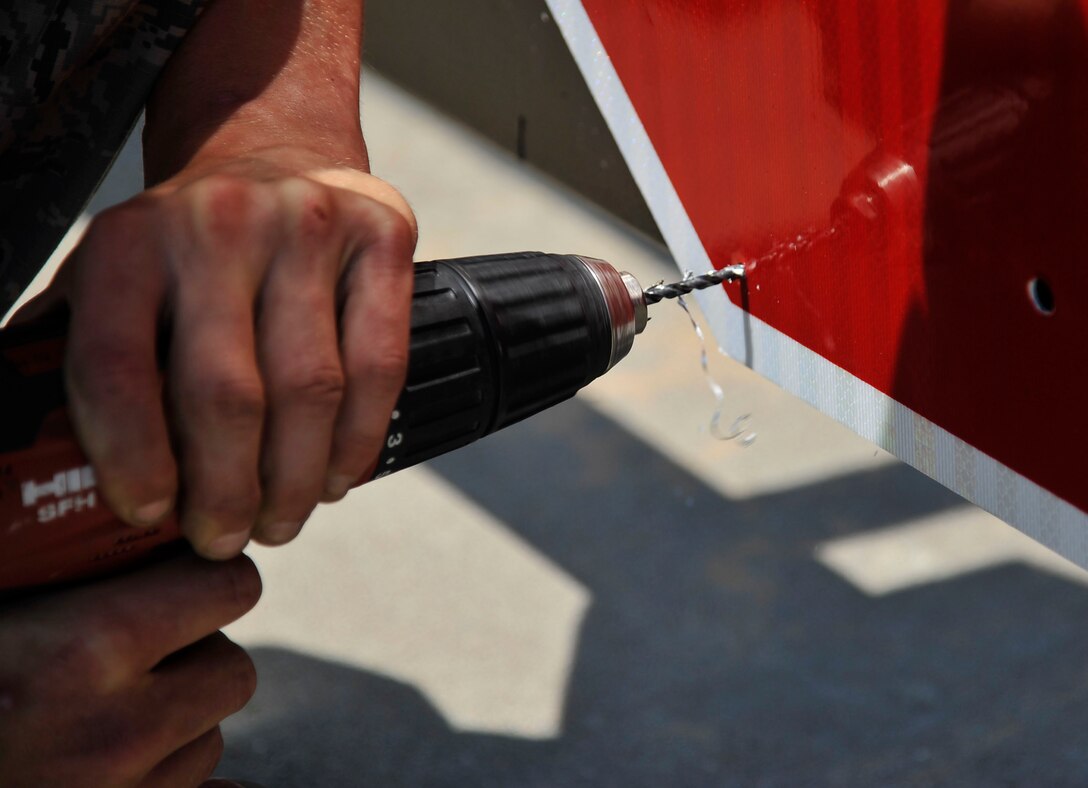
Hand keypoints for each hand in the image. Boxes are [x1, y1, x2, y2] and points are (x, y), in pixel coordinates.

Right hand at [0, 553, 261, 786]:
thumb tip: (161, 526)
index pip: (229, 586)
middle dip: (199, 655)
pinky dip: (170, 779)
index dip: (212, 574)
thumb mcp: (8, 607)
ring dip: (178, 723)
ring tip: (105, 711)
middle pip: (234, 669)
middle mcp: (120, 731)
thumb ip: (81, 575)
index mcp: (92, 646)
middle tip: (142, 650)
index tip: (188, 575)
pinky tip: (128, 766)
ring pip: (211, 739)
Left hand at [48, 150, 415, 557]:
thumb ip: (71, 354)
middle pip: (227, 394)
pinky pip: (380, 364)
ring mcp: (310, 223)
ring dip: (297, 481)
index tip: (149, 513)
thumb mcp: (107, 280)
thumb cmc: (182, 254)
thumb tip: (29, 460)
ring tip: (282, 519)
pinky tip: (338, 477)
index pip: (117, 364)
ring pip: (311, 390)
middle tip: (224, 537)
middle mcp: (219, 221)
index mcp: (128, 239)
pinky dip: (361, 439)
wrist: (271, 160)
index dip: (132, 456)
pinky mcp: (382, 234)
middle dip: (226, 492)